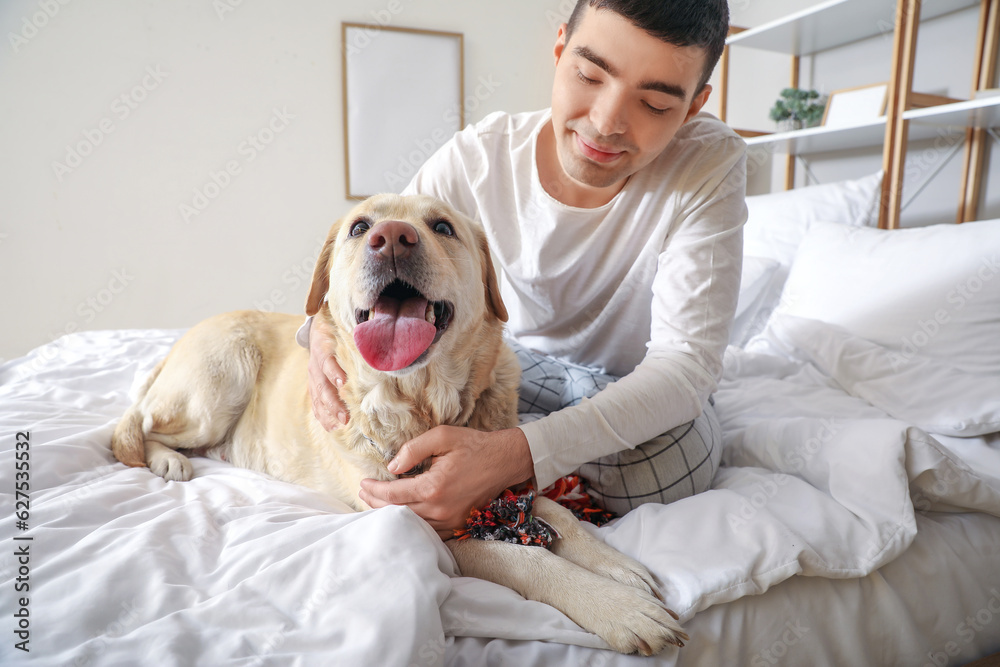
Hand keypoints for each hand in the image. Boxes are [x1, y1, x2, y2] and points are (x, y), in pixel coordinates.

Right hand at [307, 316, 347, 430]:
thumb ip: (357, 340)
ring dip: (328, 413)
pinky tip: (331, 427)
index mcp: (323, 348)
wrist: (318, 330)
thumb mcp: (344, 330)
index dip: (334, 372)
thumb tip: (382, 348)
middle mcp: (315, 364)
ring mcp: (313, 377)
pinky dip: (322, 416)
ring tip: (339, 425)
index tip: (344, 384)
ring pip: (317, 397)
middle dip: (333, 403)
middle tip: (345, 417)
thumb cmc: (338, 332)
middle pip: (322, 385)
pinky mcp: (313, 385)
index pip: (327, 361)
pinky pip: (315, 403)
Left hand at [358, 425, 534, 538]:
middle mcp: (440, 509)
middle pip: (397, 513)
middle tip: (363, 493)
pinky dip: (411, 525)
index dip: (374, 489)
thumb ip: (413, 449)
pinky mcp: (457, 525)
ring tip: (376, 503)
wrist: (504, 461)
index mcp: (433, 486)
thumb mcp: (442, 436)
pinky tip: (402, 515)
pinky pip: (428, 531)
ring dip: (390, 515)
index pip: (393, 494)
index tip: (363, 482)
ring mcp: (449, 521)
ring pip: (411, 525)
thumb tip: (392, 467)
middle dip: (376, 503)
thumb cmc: (473, 446)